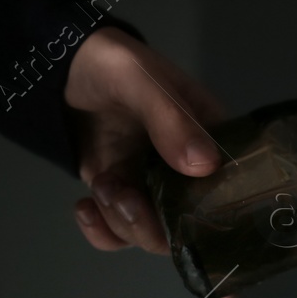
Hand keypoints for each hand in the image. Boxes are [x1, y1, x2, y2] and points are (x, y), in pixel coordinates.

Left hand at [65, 27, 225, 252]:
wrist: (65, 66)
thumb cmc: (112, 63)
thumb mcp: (141, 80)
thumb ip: (171, 119)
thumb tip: (205, 166)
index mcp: (211, 138)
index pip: (231, 190)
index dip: (215, 216)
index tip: (188, 222)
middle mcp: (189, 171)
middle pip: (188, 227)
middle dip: (151, 224)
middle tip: (123, 196)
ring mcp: (153, 187)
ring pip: (150, 234)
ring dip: (120, 220)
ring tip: (101, 184)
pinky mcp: (123, 195)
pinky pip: (119, 233)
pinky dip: (101, 232)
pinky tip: (86, 208)